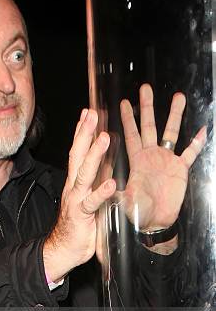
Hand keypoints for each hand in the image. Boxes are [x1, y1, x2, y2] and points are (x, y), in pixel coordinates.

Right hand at [43, 109, 115, 281]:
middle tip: (92, 114)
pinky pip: (92, 202)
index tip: (88, 112)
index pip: (78, 152)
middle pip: (77, 155)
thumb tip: (108, 166)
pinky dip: (101, 192)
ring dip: (94, 155)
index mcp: (75, 182)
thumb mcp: (89, 198)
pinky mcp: (81, 215)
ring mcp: (76, 200)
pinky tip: (111, 183)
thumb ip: (96, 182)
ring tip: (104, 138)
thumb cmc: (78, 225)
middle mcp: (73, 187)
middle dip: (85, 133)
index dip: (82, 132)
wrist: (63, 250)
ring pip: (84, 173)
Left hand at [120, 84, 205, 230]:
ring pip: (171, 133)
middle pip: (148, 126)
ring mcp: (166, 160)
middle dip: (147, 107)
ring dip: (175, 116)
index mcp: (136, 161)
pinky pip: (190, 153)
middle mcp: (151, 156)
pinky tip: (202, 130)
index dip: (126, 120)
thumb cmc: (136, 213)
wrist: (154, 222)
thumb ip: (118, 195)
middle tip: (145, 88)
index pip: (130, 136)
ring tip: (178, 96)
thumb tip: (108, 190)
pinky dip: (196, 143)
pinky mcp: (180, 169)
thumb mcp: (125, 202)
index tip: (122, 103)